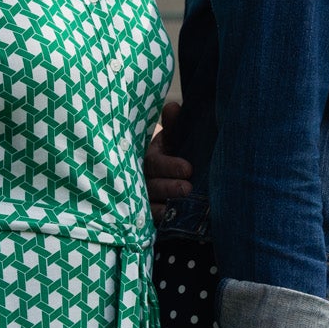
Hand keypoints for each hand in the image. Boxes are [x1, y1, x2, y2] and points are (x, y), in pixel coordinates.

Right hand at [143, 103, 191, 217]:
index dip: (169, 166)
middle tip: (188, 188)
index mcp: (147, 157)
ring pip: (150, 204)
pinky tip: (174, 220)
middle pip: (151, 185)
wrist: (162, 174)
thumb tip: (172, 107)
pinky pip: (150, 220)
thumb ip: (173, 126)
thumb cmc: (168, 153)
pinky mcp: (146, 215)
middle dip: (169, 187)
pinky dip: (161, 220)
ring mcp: (141, 198)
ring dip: (167, 205)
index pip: (154, 162)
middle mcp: (140, 179)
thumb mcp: (170, 139)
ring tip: (185, 204)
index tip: (188, 168)